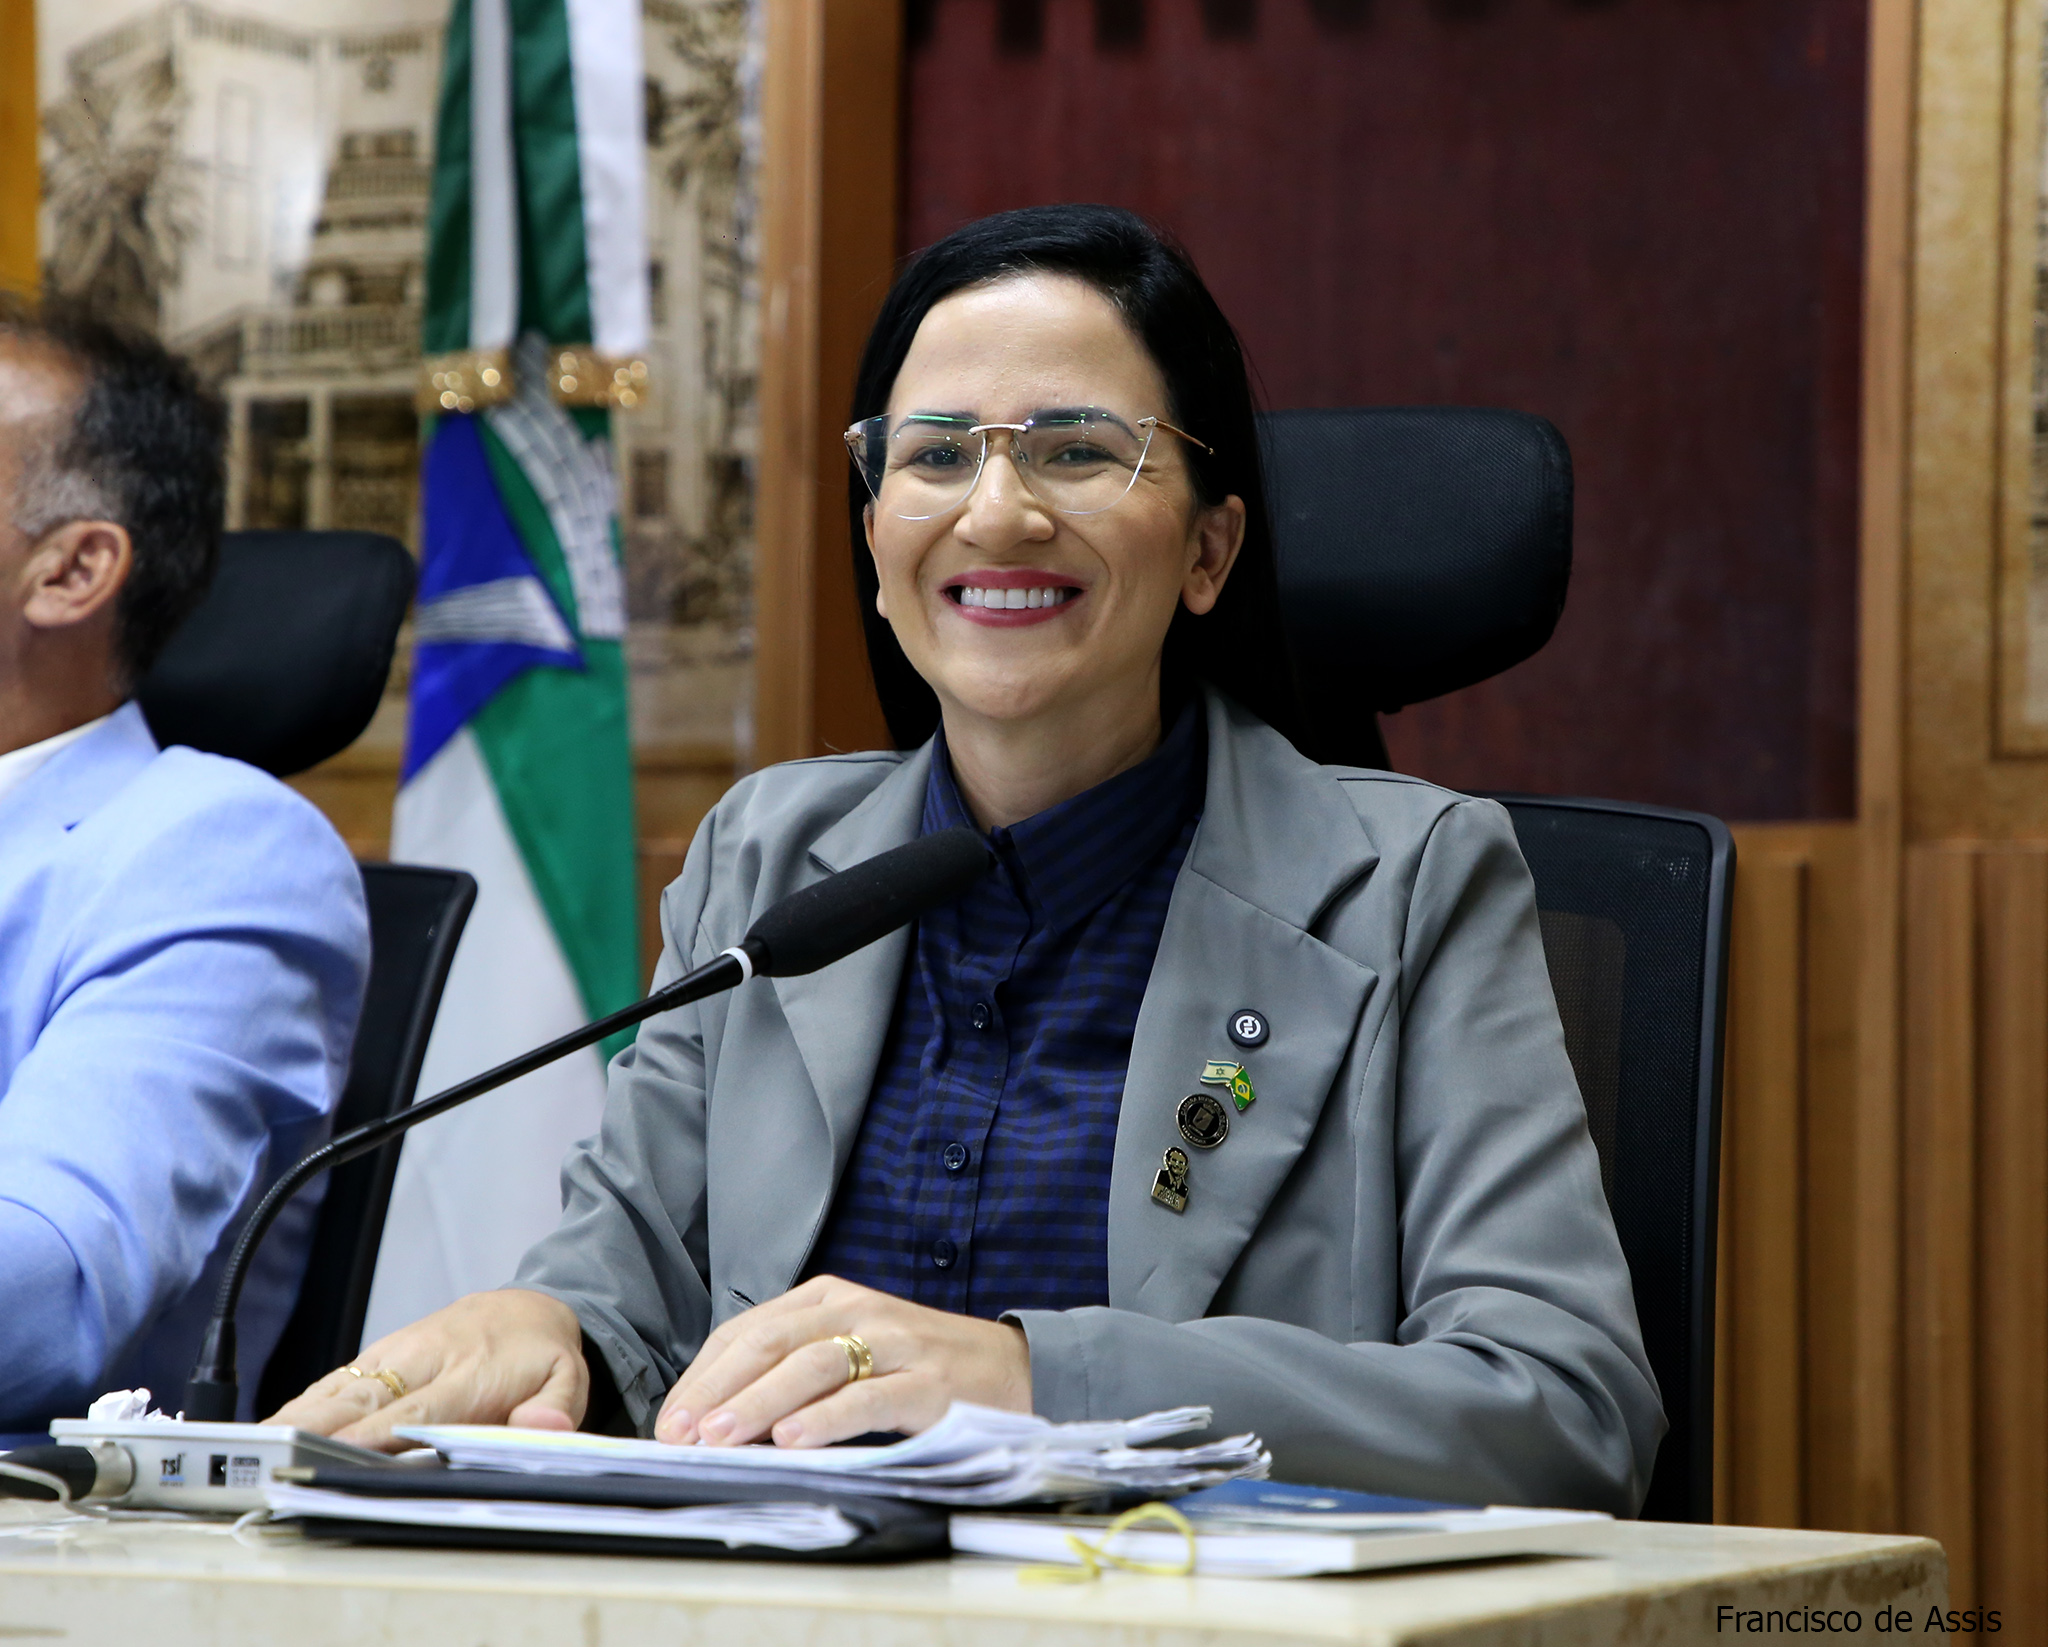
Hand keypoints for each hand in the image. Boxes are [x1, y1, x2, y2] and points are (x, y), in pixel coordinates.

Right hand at [265, 1288, 587, 1451]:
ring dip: (299, 1417)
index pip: (418, 1409)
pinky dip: (303, 1404)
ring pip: (340, 1387)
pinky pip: (336, 1381)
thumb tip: (541, 1425)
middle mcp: (425, 1359)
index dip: (376, 1435)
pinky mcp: (379, 1356)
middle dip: (319, 1428)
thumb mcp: (569, 1380)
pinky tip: (272, 1429)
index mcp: (472, 1372)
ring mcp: (396, 1355)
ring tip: (255, 1448)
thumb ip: (558, 1406)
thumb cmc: (540, 1355)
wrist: (529, 1305)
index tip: (338, 1457)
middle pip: (365, 1399)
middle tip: (275, 1457)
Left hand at [655, 1275, 1030, 1448]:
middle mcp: (858, 1309)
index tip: (670, 1421)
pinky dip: (825, 1418)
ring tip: (721, 1438)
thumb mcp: (852, 1353)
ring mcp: (896, 1342)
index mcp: (830, 1298)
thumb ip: (794, 1371)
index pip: (749, 1330)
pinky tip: (793, 1440)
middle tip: (680, 1433)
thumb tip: (717, 1419)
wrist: (1015, 1369)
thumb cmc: (918, 1369)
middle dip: (718, 1390)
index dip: (703, 1376)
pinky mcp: (929, 1383)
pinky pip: (868, 1397)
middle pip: (772, 1342)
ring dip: (759, 1402)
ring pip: (813, 1365)